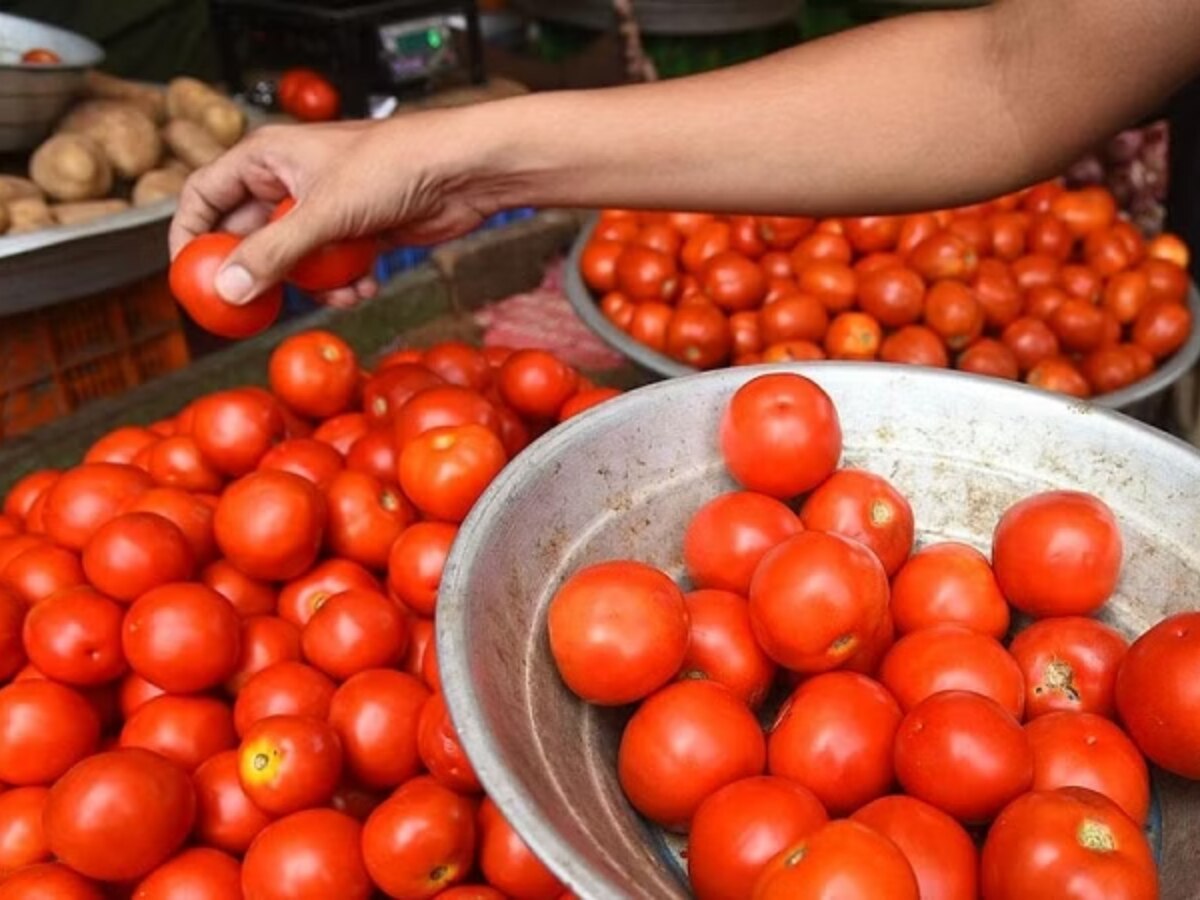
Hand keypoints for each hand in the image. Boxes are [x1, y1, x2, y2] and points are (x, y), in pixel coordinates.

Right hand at [168, 112, 509, 307]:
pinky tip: (365, 287)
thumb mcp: (323, 213)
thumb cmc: (395, 164)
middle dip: (260, 274)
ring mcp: (324, 209)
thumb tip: (227, 288)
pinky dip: (344, 285)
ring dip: (312, 286)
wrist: (461, 171)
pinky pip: (331, 270)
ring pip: (294, 261)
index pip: (204, 193)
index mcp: (267, 156)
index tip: (189, 278)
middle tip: (257, 308)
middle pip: (249, 236)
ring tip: (337, 290)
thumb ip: (272, 253)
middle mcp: (291, 181)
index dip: (189, 234)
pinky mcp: (357, 232)